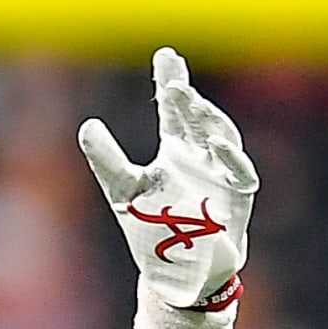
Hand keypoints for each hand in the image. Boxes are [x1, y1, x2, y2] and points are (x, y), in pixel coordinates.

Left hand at [78, 48, 257, 308]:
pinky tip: (215, 145)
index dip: (171, 81)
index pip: (173, 110)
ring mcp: (222, 175)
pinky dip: (230, 158)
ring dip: (205, 120)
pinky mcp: (238, 198)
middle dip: (186, 100)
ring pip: (221, 137)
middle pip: (197, 119)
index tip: (166, 55)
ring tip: (184, 103)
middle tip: (170, 84)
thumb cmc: (150, 231)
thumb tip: (87, 125)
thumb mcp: (122, 192)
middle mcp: (201, 156)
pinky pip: (240, 173)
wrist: (176, 273)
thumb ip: (107, 160)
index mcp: (175, 151)